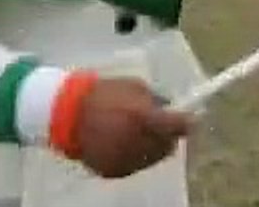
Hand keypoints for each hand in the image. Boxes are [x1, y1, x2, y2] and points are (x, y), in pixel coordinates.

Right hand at [74, 77, 191, 178]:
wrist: (66, 113)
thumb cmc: (102, 94)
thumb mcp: (134, 87)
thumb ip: (156, 100)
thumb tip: (172, 108)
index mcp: (143, 117)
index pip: (179, 126)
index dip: (188, 122)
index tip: (191, 119)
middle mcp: (137, 143)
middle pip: (168, 146)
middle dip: (168, 136)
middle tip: (161, 126)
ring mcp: (125, 161)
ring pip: (152, 159)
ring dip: (152, 147)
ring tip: (138, 133)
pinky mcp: (113, 172)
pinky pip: (134, 165)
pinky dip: (134, 155)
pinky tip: (122, 143)